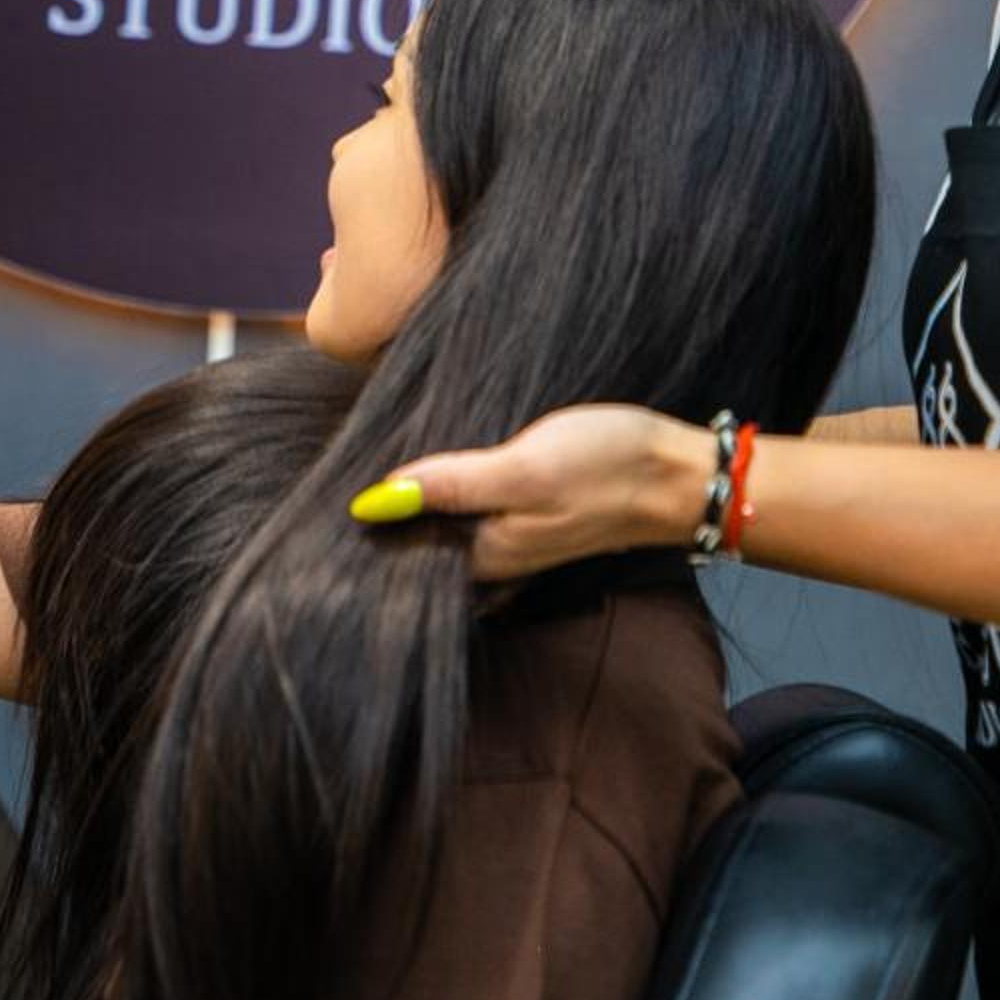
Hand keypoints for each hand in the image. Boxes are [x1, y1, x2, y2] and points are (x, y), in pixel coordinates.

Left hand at [348, 404, 705, 580]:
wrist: (679, 473)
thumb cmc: (607, 469)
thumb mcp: (525, 470)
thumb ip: (453, 484)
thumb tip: (375, 500)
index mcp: (481, 554)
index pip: (399, 546)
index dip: (361, 516)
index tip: (320, 480)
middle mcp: (488, 554)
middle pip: (415, 535)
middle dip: (379, 505)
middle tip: (334, 453)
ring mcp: (508, 533)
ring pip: (440, 517)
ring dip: (411, 490)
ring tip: (368, 446)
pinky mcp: (526, 510)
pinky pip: (467, 502)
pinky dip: (444, 483)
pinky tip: (432, 453)